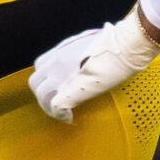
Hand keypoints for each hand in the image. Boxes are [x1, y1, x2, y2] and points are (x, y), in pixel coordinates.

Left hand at [30, 13, 159, 121]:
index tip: (57, 86)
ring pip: (42, 96)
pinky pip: (57, 106)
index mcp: (60, 50)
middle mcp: (56, 63)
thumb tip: (85, 54)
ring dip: (50, 105)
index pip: (40, 66)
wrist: (124, 45)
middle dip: (43, 94)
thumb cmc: (114, 41)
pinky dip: (60, 114)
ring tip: (64, 112)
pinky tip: (69, 118)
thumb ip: (79, 49)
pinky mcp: (72, 90)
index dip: (46, 79)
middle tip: (57, 101)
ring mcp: (62, 76)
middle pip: (35, 83)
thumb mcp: (89, 41)